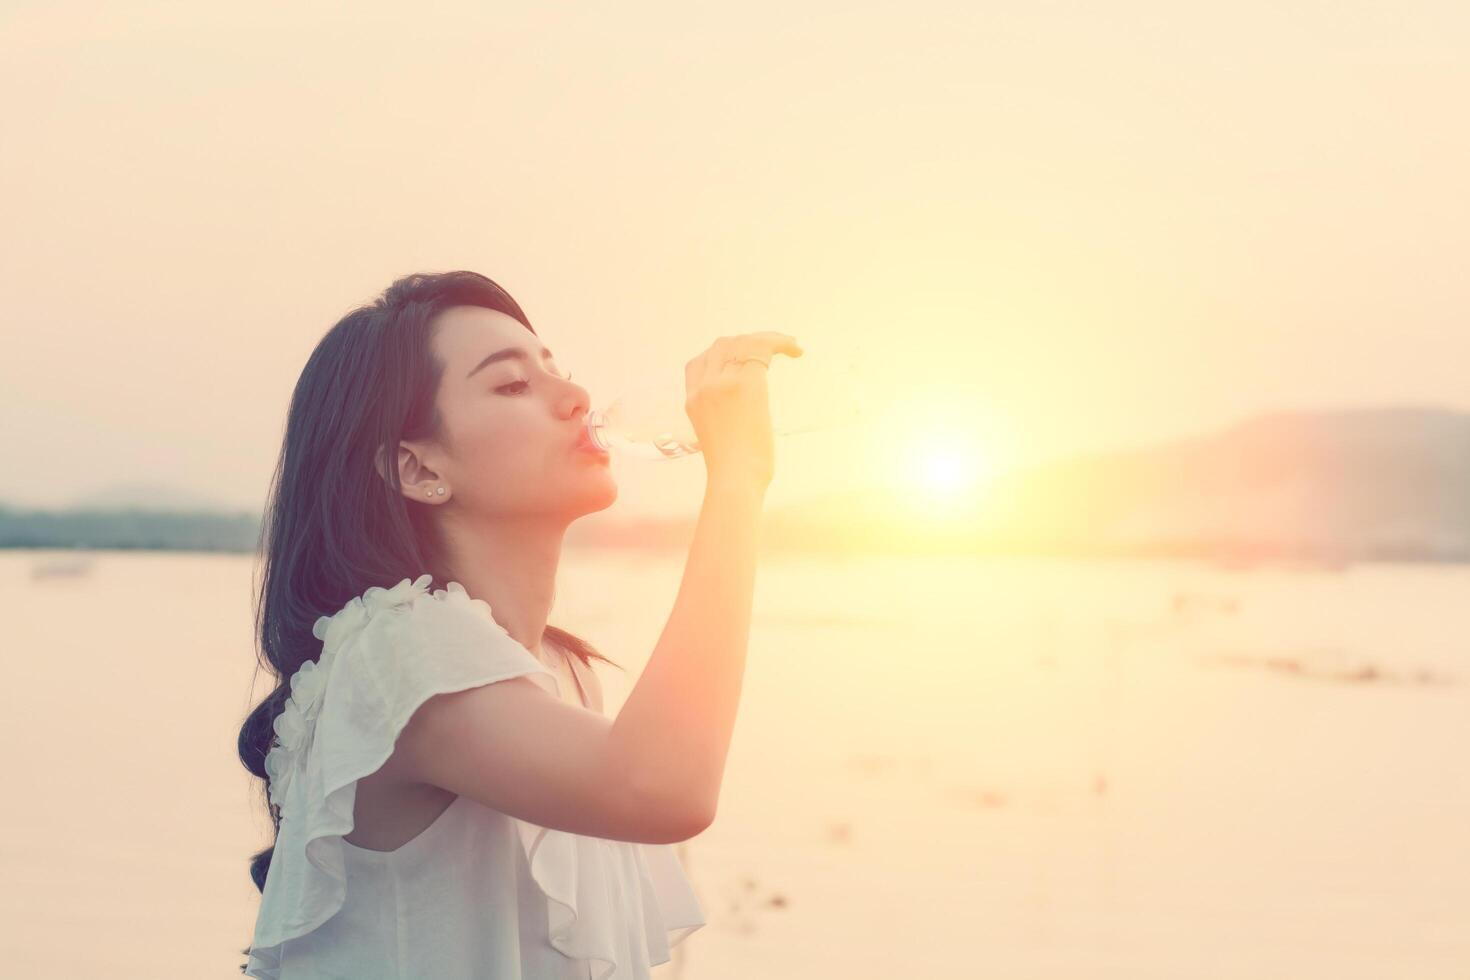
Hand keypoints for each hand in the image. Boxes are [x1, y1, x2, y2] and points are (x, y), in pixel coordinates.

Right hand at [683, 332, 803, 488]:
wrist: (734, 481)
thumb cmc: (734, 472)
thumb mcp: (717, 437)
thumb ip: (723, 417)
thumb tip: (746, 412)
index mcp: (693, 400)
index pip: (699, 361)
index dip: (724, 353)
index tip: (745, 357)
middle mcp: (704, 387)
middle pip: (722, 345)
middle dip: (748, 341)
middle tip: (773, 348)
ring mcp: (722, 384)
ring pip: (743, 343)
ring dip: (769, 339)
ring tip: (791, 346)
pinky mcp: (745, 385)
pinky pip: (762, 350)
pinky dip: (781, 343)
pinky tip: (796, 350)